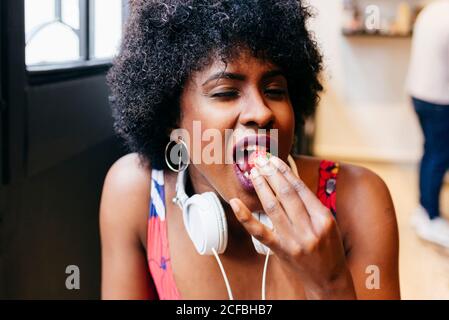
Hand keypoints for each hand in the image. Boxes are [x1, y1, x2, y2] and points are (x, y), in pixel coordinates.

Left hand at [229, 155, 355, 298]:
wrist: (328, 279)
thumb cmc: (328, 248)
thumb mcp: (328, 223)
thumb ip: (311, 204)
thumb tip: (287, 179)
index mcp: (323, 218)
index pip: (300, 188)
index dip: (284, 171)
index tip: (274, 159)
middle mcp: (309, 228)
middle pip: (286, 194)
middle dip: (271, 174)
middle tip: (260, 160)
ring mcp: (293, 240)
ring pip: (273, 207)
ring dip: (261, 186)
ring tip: (253, 172)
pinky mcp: (280, 250)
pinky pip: (259, 231)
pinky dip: (245, 216)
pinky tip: (235, 203)